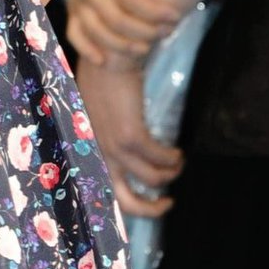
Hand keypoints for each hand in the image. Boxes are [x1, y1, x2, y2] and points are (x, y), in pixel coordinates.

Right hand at [66, 0, 178, 64]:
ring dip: (123, 45)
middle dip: (145, 30)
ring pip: (97, 31)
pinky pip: (74, 33)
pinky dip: (86, 49)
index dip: (153, 10)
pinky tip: (103, 60)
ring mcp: (77, 0)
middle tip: (168, 32)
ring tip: (147, 47)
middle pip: (116, 18)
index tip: (175, 14)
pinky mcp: (73, 9)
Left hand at [75, 55, 182, 217]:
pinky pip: (160, 158)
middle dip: (151, 209)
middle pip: (125, 201)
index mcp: (89, 150)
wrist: (108, 59)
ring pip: (152, 178)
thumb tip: (128, 154)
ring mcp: (114, 146)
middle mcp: (99, 153)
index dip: (130, 204)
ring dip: (170, 174)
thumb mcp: (97, 116)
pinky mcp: (131, 136)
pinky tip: (178, 151)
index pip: (105, 192)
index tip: (150, 201)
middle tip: (168, 202)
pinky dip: (173, 158)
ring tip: (178, 163)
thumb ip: (107, 136)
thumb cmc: (103, 82)